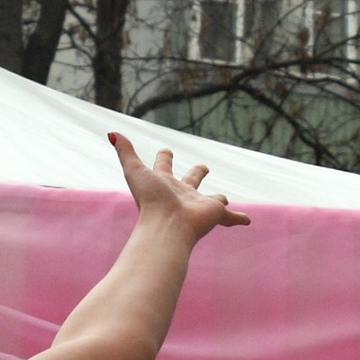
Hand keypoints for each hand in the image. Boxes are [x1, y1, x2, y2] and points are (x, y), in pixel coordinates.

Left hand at [110, 133, 248, 247]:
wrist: (167, 226)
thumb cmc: (150, 200)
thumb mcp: (134, 171)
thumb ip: (125, 152)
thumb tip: (112, 133)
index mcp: (165, 183)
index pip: (164, 166)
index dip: (165, 157)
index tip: (167, 151)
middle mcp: (182, 193)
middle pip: (191, 180)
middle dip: (197, 173)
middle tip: (203, 167)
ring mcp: (199, 204)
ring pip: (212, 200)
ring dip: (218, 199)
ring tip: (223, 200)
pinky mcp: (214, 214)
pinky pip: (229, 217)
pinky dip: (238, 218)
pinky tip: (247, 220)